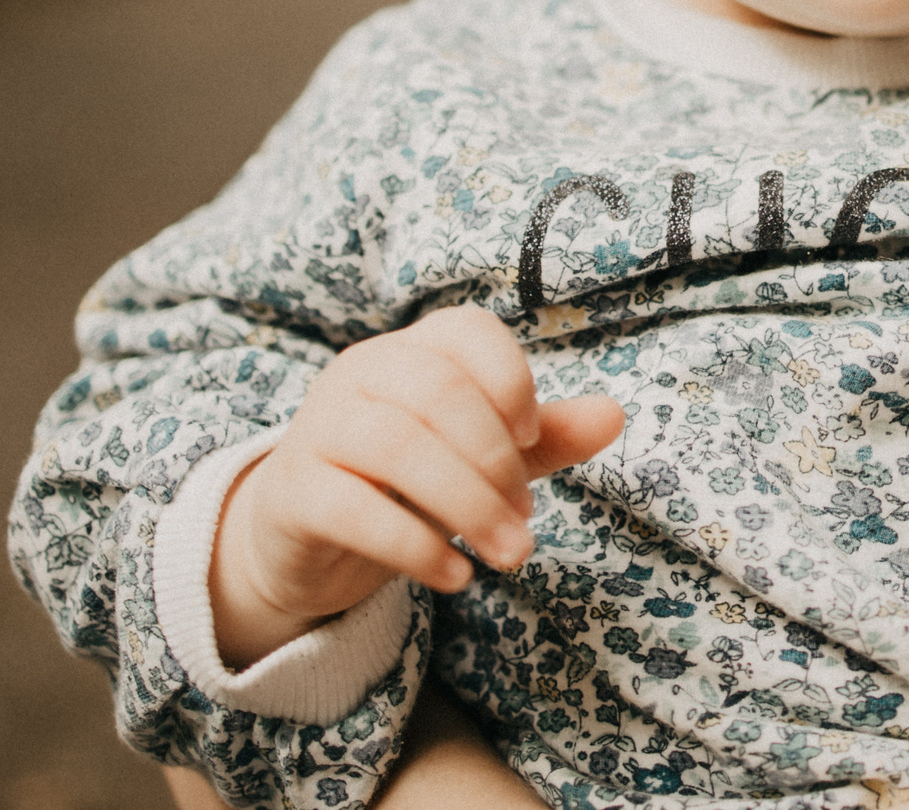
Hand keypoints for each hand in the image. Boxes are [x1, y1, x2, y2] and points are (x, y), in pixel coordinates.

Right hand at [210, 304, 624, 667]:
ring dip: (469, 507)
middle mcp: (359, 372)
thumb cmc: (404, 482)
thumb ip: (544, 437)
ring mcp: (318, 427)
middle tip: (526, 523)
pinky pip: (354, 509)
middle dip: (498, 464)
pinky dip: (415, 545)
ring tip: (510, 556)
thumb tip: (614, 415)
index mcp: (410, 349)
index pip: (469, 333)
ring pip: (399, 447)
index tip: (533, 443)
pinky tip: (456, 576)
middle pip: (440, 394)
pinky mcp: (293, 491)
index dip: (512, 384)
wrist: (305, 537)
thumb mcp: (479, 457)